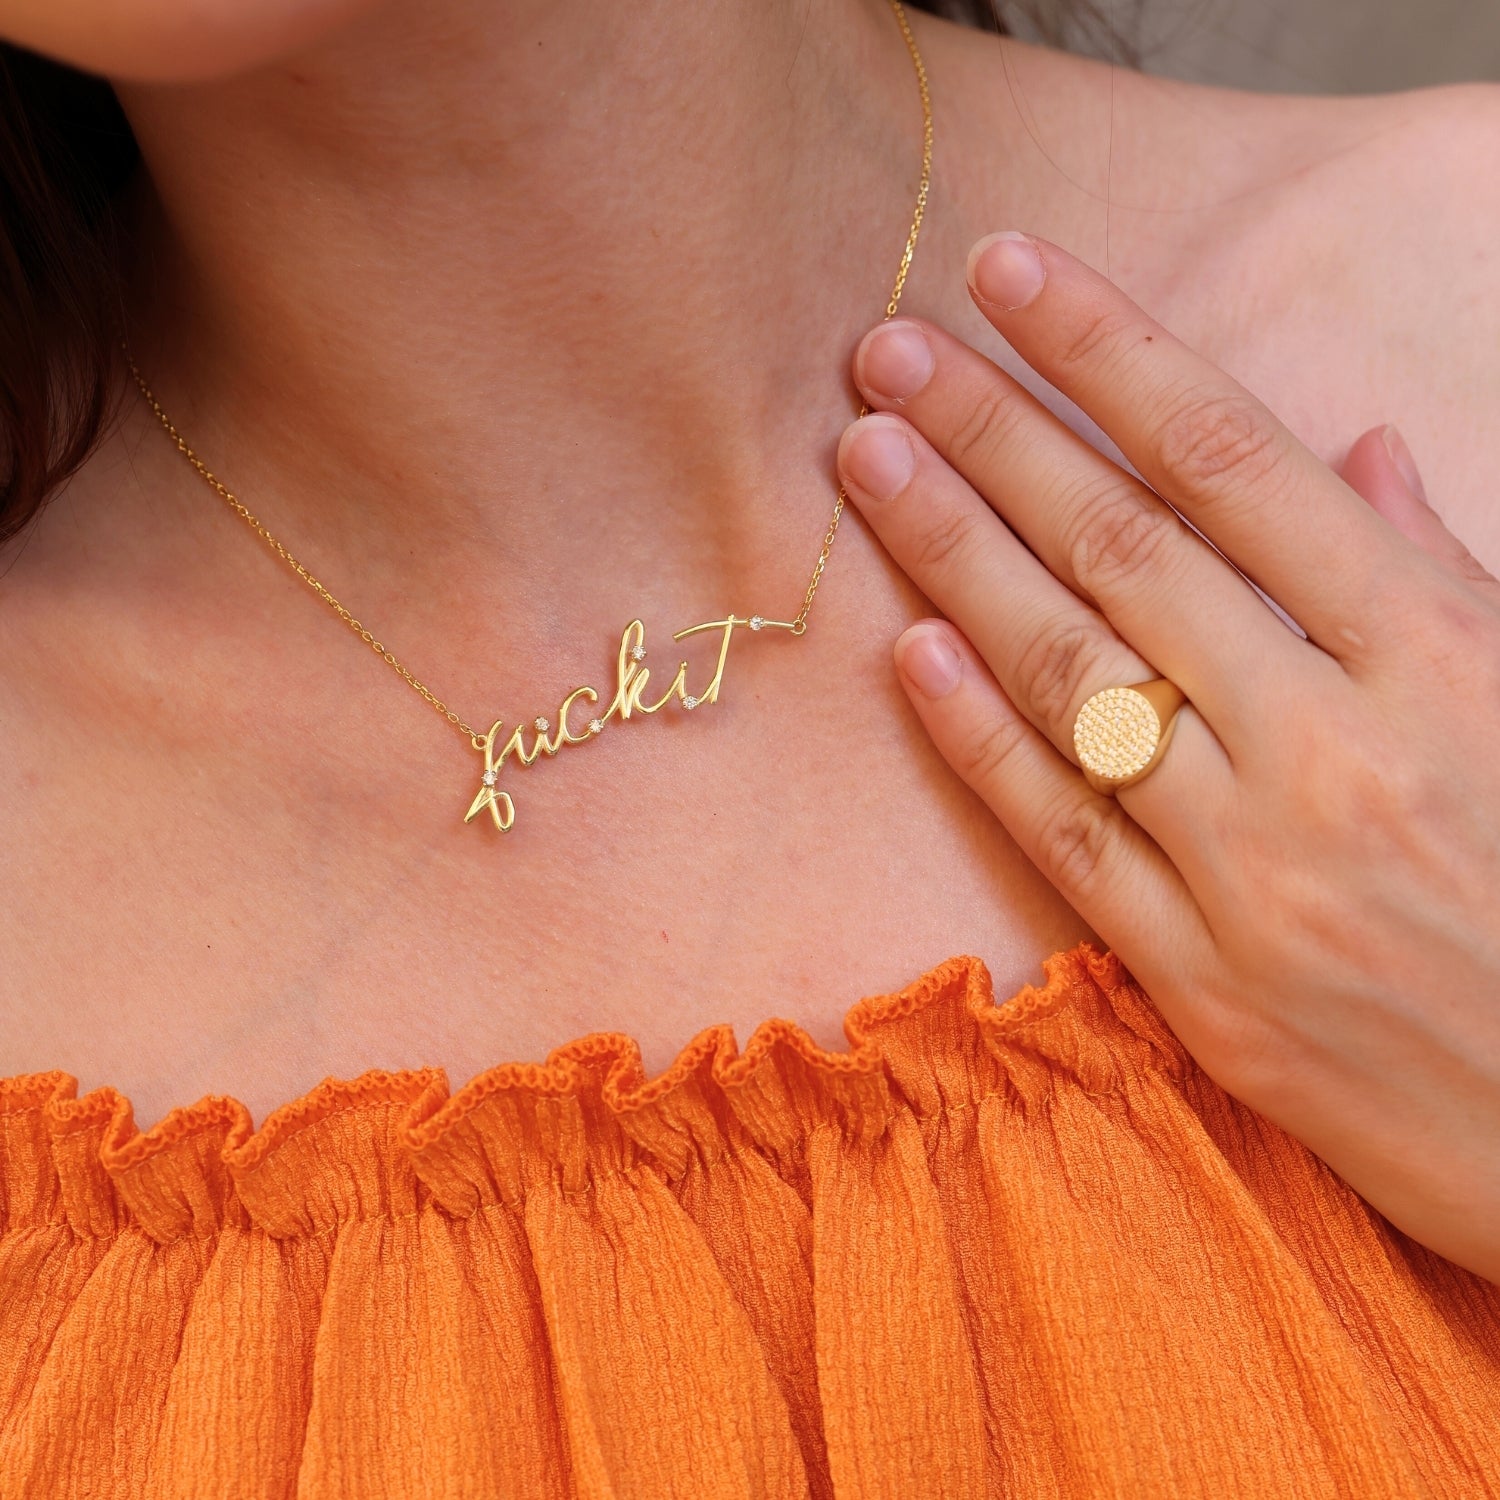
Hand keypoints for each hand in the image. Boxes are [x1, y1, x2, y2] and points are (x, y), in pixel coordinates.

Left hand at [836, 231, 1499, 1282]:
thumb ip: (1444, 570)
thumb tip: (1349, 451)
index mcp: (1441, 653)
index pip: (1236, 461)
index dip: (1112, 352)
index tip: (1013, 274)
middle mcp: (1336, 747)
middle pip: (1127, 550)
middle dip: (997, 433)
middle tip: (891, 350)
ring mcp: (1257, 870)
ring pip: (1072, 676)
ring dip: (955, 554)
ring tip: (867, 459)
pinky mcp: (1203, 981)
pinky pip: (1066, 832)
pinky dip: (980, 737)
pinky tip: (909, 650)